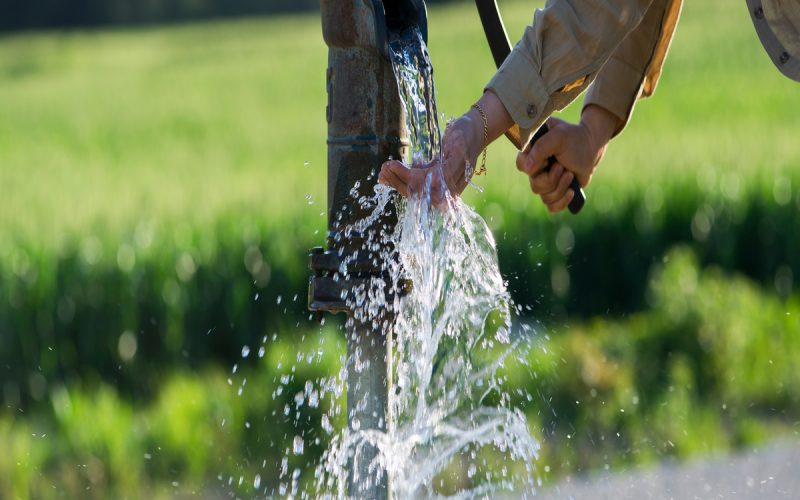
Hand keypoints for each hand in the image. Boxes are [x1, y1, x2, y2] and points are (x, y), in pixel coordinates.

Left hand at [379, 91, 514, 203]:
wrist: (475, 130)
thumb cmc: (467, 136)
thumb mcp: (459, 149)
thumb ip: (448, 170)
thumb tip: (433, 183)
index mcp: (452, 186)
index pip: (422, 187)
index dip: (404, 178)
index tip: (391, 164)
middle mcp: (445, 190)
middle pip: (415, 192)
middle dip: (397, 180)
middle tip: (382, 168)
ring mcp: (439, 185)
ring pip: (413, 189)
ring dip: (396, 180)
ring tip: (383, 170)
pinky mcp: (434, 179)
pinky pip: (415, 183)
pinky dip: (401, 178)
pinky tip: (391, 171)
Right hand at [516, 105, 619, 212]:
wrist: (592, 148)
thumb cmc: (574, 138)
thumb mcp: (558, 137)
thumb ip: (540, 148)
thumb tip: (527, 170)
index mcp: (531, 153)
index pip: (521, 165)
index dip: (534, 166)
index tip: (547, 160)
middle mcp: (536, 169)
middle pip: (535, 185)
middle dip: (552, 178)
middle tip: (562, 166)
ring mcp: (545, 181)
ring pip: (544, 196)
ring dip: (561, 186)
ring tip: (570, 174)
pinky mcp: (555, 191)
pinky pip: (551, 206)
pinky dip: (562, 201)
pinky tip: (572, 191)